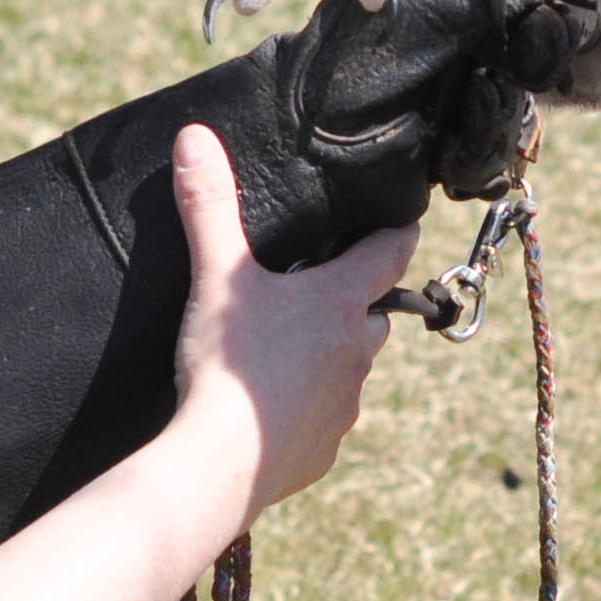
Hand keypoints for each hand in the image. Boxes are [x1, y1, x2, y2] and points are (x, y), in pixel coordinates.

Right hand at [167, 122, 410, 516]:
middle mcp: (356, 351)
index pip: (391, 253)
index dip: (397, 233)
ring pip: (351, 368)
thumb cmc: (226, 364)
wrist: (218, 464)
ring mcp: (344, 406)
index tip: (404, 220)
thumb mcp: (216, 275)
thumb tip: (195, 136)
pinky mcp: (322, 450)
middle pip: (374, 314)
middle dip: (358, 301)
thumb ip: (209, 205)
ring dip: (333, 356)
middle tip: (326, 289)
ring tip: (290, 350)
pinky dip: (307, 410)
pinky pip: (324, 421)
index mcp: (342, 301)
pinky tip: (273, 409)